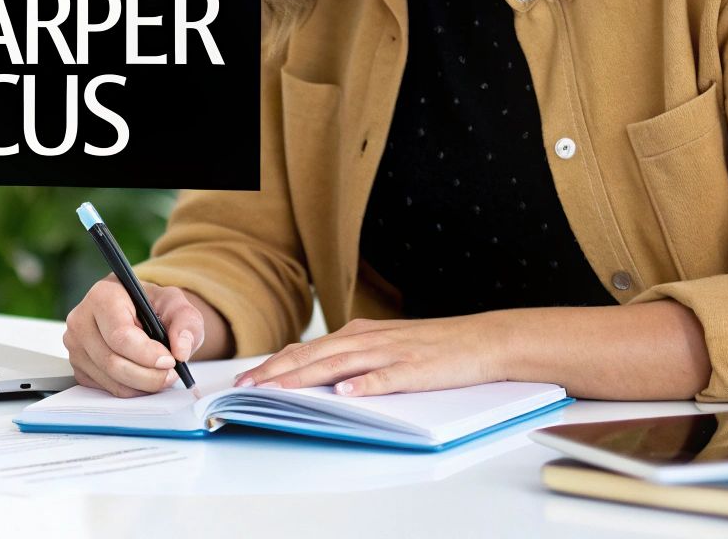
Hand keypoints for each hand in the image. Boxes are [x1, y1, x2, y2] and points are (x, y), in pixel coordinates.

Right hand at [61, 276, 204, 397]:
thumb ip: (186, 322)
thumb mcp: (175, 304)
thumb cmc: (152, 305)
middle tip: (171, 374)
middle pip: (113, 362)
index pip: (120, 335)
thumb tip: (181, 350)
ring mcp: (76, 346)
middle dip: (148, 376)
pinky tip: (143, 376)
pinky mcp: (79, 367)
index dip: (147, 354)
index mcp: (103, 296)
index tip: (170, 360)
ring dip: (142, 385)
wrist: (137, 312)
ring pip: (111, 380)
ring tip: (161, 374)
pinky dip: (131, 389)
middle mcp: (81, 320)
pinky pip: (106, 389)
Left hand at [232, 313, 508, 396]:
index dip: (273, 364)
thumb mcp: (384, 345)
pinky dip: (365, 384)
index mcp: (358, 335)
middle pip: (313, 356)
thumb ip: (351, 358)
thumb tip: (313, 374)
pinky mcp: (416, 368)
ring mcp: (391, 353)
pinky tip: (346, 393)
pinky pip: (387, 378)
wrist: (482, 340)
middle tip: (245, 388)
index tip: (245, 380)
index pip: (306, 350)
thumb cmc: (432, 347)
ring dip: (306, 377)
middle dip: (275, 372)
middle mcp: (368, 339)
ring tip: (278, 390)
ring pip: (340, 365)